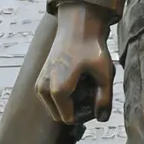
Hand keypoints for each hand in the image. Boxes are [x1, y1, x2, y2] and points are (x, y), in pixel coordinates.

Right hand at [36, 2, 114, 125]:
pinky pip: (52, 98)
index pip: (70, 118)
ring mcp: (39, 84)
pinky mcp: (40, 78)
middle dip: (77, 109)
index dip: (86, 113)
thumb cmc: (91, 47)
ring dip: (71, 102)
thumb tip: (102, 118)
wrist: (78, 25)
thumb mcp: (104, 74)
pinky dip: (65, 94)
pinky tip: (78, 79)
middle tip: (92, 91)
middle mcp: (43, 89)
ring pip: (56, 107)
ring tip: (86, 83)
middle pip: (61, 115)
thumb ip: (104, 99)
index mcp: (57, 90)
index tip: (97, 97)